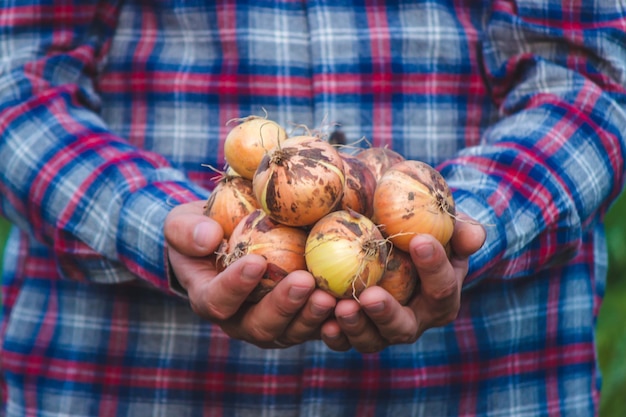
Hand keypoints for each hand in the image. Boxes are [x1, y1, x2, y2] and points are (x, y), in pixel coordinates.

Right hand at [164, 201, 336, 347]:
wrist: (230, 238)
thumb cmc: (203, 228)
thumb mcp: (182, 223)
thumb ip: (186, 230)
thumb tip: (209, 237)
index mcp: (209, 297)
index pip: (217, 300)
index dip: (235, 286)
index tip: (255, 262)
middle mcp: (240, 319)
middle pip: (260, 325)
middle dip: (282, 306)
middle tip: (304, 282)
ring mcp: (272, 323)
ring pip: (290, 332)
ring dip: (310, 316)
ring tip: (329, 296)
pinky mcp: (298, 319)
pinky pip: (315, 327)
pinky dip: (331, 320)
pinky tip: (348, 303)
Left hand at [320, 214, 485, 352]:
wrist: (381, 225)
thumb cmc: (416, 220)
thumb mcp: (439, 218)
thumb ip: (457, 226)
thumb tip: (475, 238)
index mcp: (440, 293)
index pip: (442, 286)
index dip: (434, 266)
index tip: (419, 240)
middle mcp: (413, 318)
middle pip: (404, 327)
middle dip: (387, 314)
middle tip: (370, 295)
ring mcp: (381, 328)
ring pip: (372, 339)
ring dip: (356, 326)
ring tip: (340, 307)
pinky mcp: (352, 329)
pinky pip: (342, 339)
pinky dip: (332, 333)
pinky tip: (323, 321)